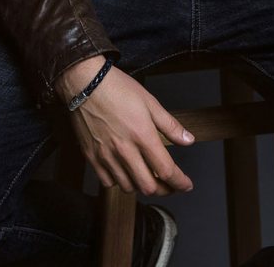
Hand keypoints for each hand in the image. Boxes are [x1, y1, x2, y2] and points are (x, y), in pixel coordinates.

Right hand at [56, 57, 194, 196]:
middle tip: (169, 184)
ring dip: (141, 186)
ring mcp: (106, 156)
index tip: (186, 185)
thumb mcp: (149, 102)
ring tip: (147, 176)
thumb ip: (170, 125)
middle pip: (148, 187)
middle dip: (164, 190)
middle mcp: (125, 150)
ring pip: (128, 187)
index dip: (180, 182)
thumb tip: (188, 140)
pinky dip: (119, 182)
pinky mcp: (92, 157)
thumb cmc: (117, 88)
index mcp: (142, 135)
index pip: (166, 170)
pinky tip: (124, 172)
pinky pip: (107, 182)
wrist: (85, 83)